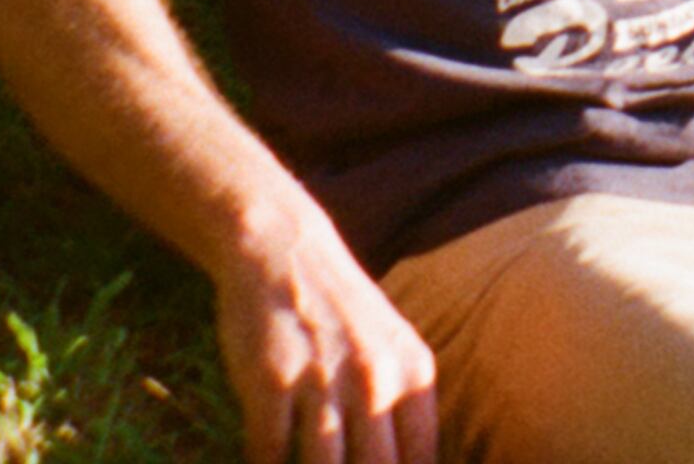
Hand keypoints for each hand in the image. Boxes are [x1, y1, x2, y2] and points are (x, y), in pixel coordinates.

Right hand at [214, 199, 438, 463]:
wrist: (285, 251)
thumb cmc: (342, 311)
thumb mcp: (394, 348)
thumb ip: (404, 407)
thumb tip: (415, 463)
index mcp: (413, 373)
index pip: (422, 459)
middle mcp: (375, 378)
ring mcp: (323, 380)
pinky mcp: (271, 381)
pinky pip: (271, 453)